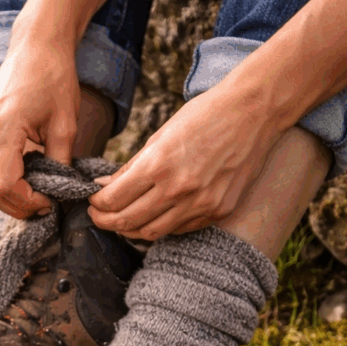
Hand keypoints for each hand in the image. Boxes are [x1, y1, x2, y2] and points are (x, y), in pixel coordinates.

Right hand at [0, 34, 81, 219]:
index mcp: (1, 128)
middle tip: (43, 205)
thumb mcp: (65, 125)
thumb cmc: (53, 79)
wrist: (34, 47)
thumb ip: (60, 163)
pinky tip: (23, 178)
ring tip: (34, 194)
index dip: (28, 202)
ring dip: (7, 197)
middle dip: (16, 206)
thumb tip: (60, 195)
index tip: (50, 202)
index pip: (5, 185)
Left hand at [87, 82, 284, 239]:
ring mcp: (200, 204)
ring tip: (122, 219)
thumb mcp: (161, 133)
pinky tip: (155, 214)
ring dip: (131, 229)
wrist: (254, 112)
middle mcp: (178, 189)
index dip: (96, 204)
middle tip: (98, 216)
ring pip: (152, 233)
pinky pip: (179, 229)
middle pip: (128, 222)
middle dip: (106, 221)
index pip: (114, 199)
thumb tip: (103, 185)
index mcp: (159, 164)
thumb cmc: (206, 115)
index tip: (92, 201)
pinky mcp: (217, 211)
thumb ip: (131, 165)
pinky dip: (161, 225)